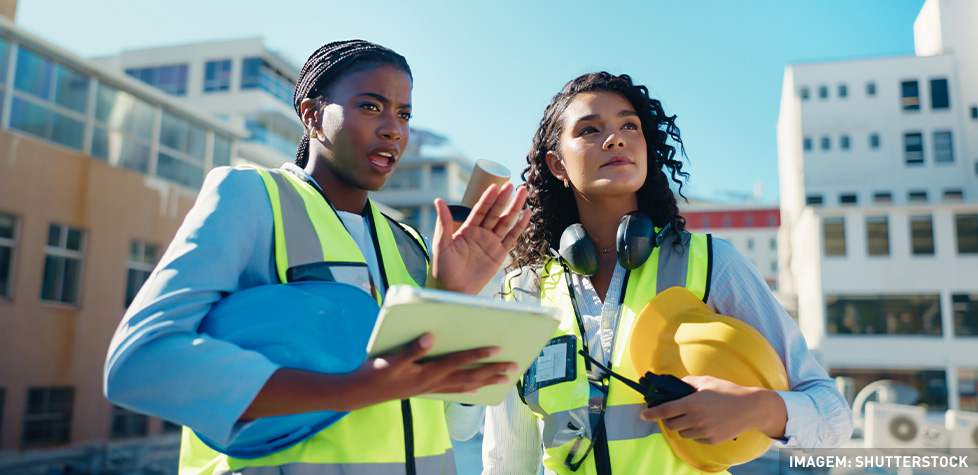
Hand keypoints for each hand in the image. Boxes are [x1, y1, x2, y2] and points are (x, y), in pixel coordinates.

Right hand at [349, 333, 517, 405]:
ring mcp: (431, 388)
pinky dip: (469, 388)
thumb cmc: (375, 372)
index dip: (478, 354)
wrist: (362, 392)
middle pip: (469, 376)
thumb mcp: (391, 359)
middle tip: (514, 367)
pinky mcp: (427, 389)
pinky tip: (477, 387)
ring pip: (465, 385)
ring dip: (486, 380)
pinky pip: (455, 390)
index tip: (498, 348)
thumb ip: (412, 348)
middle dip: (493, 371)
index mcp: (427, 373)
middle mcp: (434, 382)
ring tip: (504, 378)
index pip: (458, 362)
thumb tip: (431, 337)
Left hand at [429, 182, 529, 294]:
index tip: (494, 187)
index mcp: (466, 229)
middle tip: (511, 185)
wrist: (453, 290)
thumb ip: (443, 223)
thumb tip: (438, 200)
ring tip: (522, 192)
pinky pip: (512, 238)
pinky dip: (520, 226)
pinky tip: (526, 214)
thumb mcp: (441, 244)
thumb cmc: (443, 269)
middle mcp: (481, 233)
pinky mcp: (500, 254)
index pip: (479, 210)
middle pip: (495, 213)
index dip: (487, 199)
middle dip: (503, 199)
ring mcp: (491, 243)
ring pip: (505, 222)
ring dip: (514, 208)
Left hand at [638, 375, 786, 444]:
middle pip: (670, 425)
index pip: (665, 410)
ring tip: (691, 417)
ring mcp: (704, 431)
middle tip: (672, 413)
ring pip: (681, 433)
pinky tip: (704, 423)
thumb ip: (687, 382)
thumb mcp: (706, 381)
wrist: (750, 408)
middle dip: (667, 420)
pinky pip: (695, 438)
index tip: (643, 415)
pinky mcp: (711, 440)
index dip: (651, 413)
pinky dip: (694, 432)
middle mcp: (696, 419)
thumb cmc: (727, 391)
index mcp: (692, 403)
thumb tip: (674, 385)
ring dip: (681, 426)